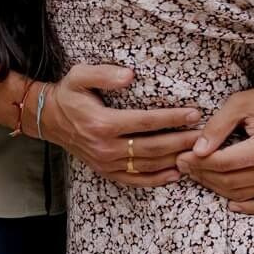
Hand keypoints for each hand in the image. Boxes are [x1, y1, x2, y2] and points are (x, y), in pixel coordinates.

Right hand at [38, 64, 202, 189]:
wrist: (48, 119)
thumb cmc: (68, 94)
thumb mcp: (79, 75)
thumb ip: (104, 74)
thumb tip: (130, 76)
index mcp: (102, 123)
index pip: (146, 122)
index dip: (172, 118)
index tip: (194, 113)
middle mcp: (105, 147)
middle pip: (152, 147)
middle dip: (181, 141)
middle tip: (204, 136)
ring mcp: (106, 163)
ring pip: (147, 165)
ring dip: (174, 160)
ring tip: (197, 154)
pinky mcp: (106, 172)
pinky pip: (135, 180)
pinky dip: (157, 180)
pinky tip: (175, 174)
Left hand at [177, 74, 253, 213]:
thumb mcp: (239, 104)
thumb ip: (217, 127)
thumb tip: (197, 151)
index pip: (223, 163)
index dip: (198, 162)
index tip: (181, 156)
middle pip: (231, 181)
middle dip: (203, 175)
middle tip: (184, 165)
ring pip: (243, 194)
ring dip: (218, 188)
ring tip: (198, 175)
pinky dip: (250, 207)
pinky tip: (232, 204)